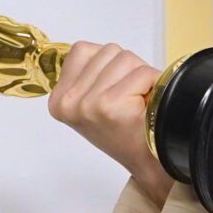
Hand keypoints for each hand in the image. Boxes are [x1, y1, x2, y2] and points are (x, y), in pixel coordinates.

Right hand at [49, 41, 172, 202]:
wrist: (147, 163)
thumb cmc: (126, 131)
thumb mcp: (92, 104)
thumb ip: (89, 75)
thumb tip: (101, 52)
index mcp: (58, 99)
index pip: (83, 49)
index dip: (109, 64)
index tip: (114, 90)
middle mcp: (68, 102)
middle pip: (108, 51)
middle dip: (127, 69)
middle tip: (131, 99)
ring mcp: (87, 103)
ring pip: (126, 58)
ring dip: (141, 75)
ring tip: (138, 102)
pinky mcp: (110, 105)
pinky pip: (142, 72)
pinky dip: (153, 83)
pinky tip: (147, 105)